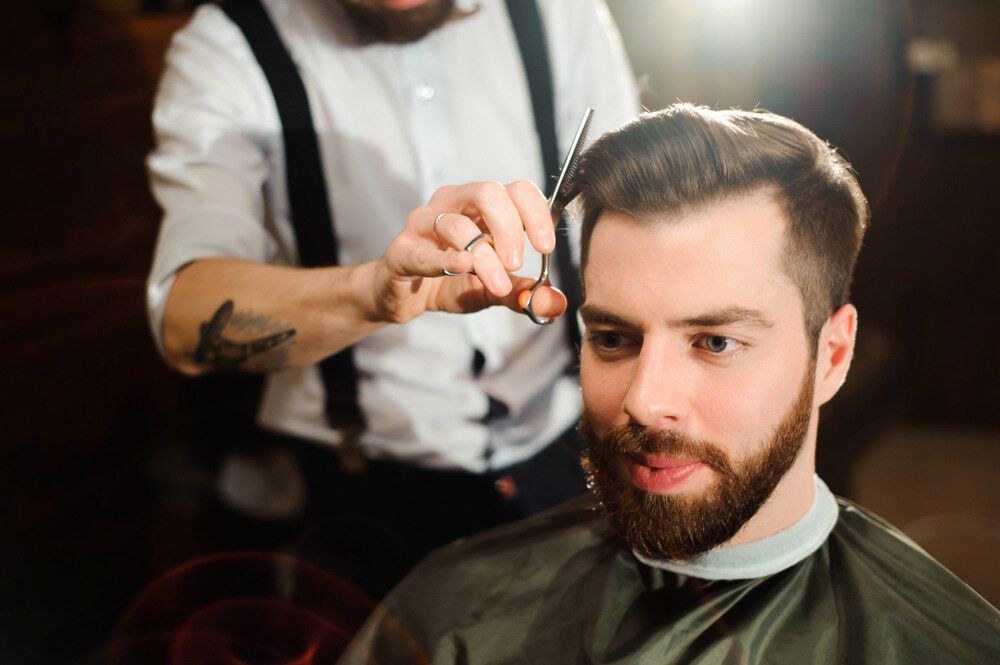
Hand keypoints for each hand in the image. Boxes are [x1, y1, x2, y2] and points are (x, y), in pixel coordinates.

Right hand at [372, 180, 567, 323]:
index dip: (536, 212)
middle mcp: (452, 204)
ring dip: (484, 256)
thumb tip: (558, 303)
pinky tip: (462, 266)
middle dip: (509, 227)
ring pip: (457, 224)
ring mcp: (424, 223)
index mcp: (481, 206)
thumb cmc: (451, 281)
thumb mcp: (494, 289)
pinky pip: (425, 251)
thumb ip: (524, 292)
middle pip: (488, 192)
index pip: (516, 189)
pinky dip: (446, 259)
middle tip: (517, 263)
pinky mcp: (402, 250)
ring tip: (497, 283)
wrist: (404, 297)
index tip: (545, 246)